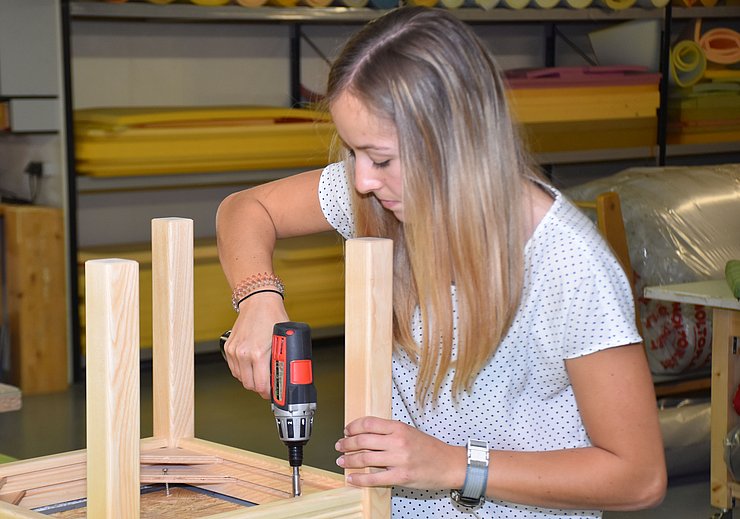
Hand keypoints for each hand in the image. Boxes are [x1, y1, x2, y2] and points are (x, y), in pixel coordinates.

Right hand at [223, 291, 287, 398]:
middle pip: (250, 385)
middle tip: (268, 386)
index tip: (273, 393)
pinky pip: (234, 369)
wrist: (258, 302)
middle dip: (260, 388)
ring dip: (251, 380)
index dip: (269, 392)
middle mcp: (244, 354)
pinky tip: (251, 367)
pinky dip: (242, 372)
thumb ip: (283, 358)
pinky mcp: (229, 348)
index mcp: (258, 354)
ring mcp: (234, 351)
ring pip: (240, 378)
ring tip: (260, 375)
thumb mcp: (284, 340)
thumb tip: (287, 373)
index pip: (261, 385)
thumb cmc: (273, 316)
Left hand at [335, 416, 465, 489]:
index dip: (353, 426)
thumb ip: (390, 432)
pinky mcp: (400, 477)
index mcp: (399, 428)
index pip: (369, 423)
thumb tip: (366, 433)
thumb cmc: (430, 449)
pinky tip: (352, 478)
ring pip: (365, 458)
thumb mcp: (410, 432)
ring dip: (349, 460)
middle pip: (363, 440)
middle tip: (340, 446)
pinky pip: (374, 478)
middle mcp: (398, 442)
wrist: (449, 464)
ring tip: (342, 461)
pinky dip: (360, 479)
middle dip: (346, 444)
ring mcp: (399, 460)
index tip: (346, 430)